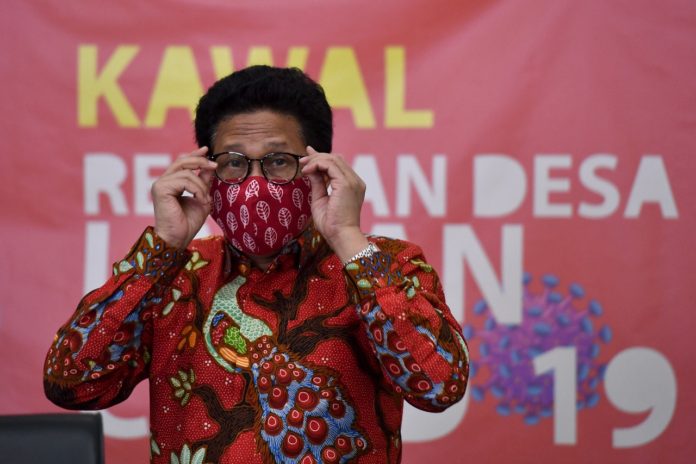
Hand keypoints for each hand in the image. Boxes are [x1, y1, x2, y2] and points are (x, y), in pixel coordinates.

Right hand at [152, 147, 216, 248]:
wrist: (178, 239)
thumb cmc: (188, 223)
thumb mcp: (201, 199)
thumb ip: (204, 183)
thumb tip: (210, 167)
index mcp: (171, 183)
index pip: (181, 162)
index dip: (194, 155)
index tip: (206, 150)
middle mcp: (163, 181)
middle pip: (182, 161)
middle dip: (200, 161)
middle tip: (214, 165)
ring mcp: (160, 184)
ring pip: (187, 172)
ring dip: (201, 186)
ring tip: (205, 199)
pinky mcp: (160, 189)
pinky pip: (184, 180)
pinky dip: (197, 190)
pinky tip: (200, 200)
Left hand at [299, 146, 368, 261]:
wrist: (340, 236)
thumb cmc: (331, 225)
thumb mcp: (320, 199)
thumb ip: (318, 183)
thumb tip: (311, 170)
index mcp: (352, 186)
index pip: (338, 164)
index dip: (322, 158)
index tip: (307, 157)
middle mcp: (355, 181)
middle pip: (336, 158)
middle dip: (317, 157)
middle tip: (302, 161)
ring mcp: (353, 181)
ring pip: (333, 159)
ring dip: (316, 160)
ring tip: (303, 166)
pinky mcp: (346, 184)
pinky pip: (330, 165)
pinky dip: (317, 164)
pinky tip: (307, 171)